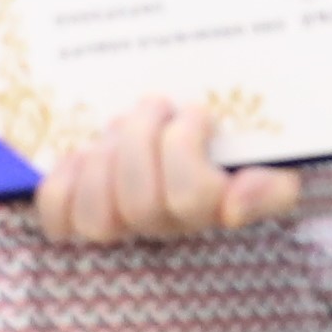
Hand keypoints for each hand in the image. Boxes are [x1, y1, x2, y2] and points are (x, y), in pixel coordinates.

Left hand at [35, 93, 298, 247]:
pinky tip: (81, 155)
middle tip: (155, 104)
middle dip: (141, 139)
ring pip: (99, 220)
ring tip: (117, 127)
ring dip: (103, 162)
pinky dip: (64, 185)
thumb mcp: (270, 155)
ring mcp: (126, 227)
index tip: (198, 110)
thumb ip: (271, 185)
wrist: (182, 128)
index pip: (195, 199)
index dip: (184, 149)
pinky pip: (60, 221)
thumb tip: (233, 206)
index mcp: (218, 208)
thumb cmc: (233, 140)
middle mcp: (170, 226)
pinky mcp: (83, 220)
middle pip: (143, 204)